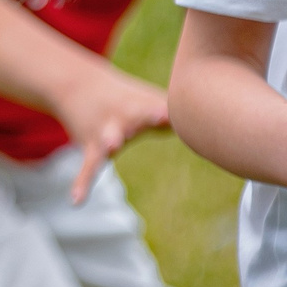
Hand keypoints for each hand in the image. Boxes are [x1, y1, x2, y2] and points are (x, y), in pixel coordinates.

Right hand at [54, 62, 172, 204]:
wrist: (76, 84)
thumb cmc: (124, 97)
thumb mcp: (149, 102)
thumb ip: (178, 121)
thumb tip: (210, 135)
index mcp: (144, 107)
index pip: (162, 109)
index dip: (172, 109)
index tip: (179, 110)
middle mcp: (124, 117)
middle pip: (138, 117)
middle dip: (148, 116)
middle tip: (161, 115)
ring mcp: (105, 131)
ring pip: (109, 137)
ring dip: (111, 140)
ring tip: (112, 146)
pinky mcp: (91, 147)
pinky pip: (88, 167)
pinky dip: (82, 183)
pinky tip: (76, 202)